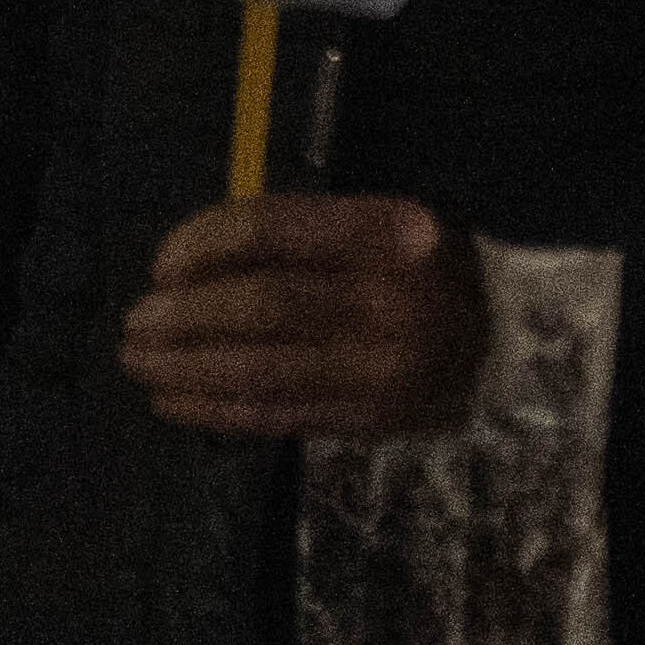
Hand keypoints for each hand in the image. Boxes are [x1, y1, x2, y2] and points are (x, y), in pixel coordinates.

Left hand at [119, 192, 487, 439]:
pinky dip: (215, 410)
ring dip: (185, 370)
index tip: (161, 266)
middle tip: (134, 325)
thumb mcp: (377, 223)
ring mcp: (385, 369)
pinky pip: (279, 415)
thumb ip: (295, 235)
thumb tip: (183, 268)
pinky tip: (173, 401)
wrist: (510, 342)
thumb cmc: (422, 270)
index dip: (201, 246)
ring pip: (262, 370)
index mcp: (390, 233)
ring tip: (139, 364)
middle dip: (184, 318)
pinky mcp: (374, 422)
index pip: (272, 232)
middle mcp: (392, 301)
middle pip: (262, 306)